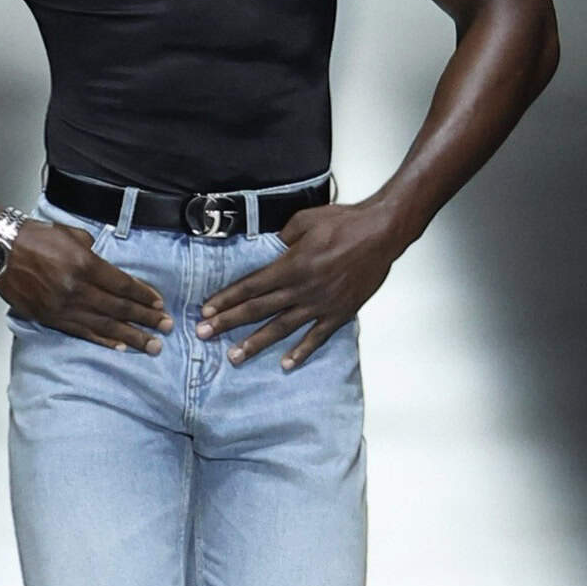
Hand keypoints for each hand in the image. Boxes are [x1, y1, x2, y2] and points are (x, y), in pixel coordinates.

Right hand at [0, 220, 172, 353]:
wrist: (0, 248)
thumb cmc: (34, 236)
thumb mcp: (70, 234)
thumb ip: (93, 250)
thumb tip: (107, 262)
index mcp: (84, 264)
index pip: (123, 284)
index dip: (144, 296)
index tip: (160, 304)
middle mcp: (76, 288)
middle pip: (119, 307)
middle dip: (146, 319)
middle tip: (166, 328)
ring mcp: (63, 306)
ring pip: (104, 324)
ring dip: (131, 336)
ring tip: (151, 345)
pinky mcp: (51, 318)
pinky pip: (83, 332)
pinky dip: (103, 340)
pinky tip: (120, 346)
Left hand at [195, 204, 399, 369]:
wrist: (381, 233)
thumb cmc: (345, 222)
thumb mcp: (304, 221)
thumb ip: (281, 238)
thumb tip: (268, 248)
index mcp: (291, 265)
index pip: (250, 286)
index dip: (226, 299)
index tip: (206, 311)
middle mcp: (302, 288)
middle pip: (258, 309)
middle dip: (228, 322)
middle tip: (204, 336)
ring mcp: (320, 304)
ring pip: (282, 328)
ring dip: (256, 343)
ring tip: (234, 357)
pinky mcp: (339, 313)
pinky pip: (317, 337)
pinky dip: (301, 352)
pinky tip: (286, 364)